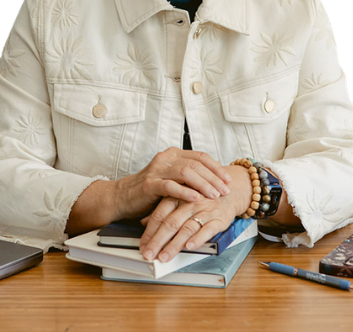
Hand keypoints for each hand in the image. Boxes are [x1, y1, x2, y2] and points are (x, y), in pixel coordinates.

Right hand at [114, 149, 234, 220]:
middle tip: (226, 190)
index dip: (216, 167)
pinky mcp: (149, 184)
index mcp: (173, 154)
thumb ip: (188, 176)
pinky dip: (185, 192)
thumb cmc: (151, 191)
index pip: (200, 156)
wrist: (124, 197)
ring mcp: (157, 170)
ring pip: (186, 172)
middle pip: (196, 163)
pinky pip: (170, 186)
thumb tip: (215, 181)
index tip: (228, 179)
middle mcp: (166, 158)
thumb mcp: (172, 180)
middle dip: (213, 177)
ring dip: (203, 184)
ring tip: (215, 195)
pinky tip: (196, 198)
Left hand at [138, 165, 249, 263]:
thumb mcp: (181, 198)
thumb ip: (163, 210)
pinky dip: (198, 238)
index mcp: (178, 196)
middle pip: (170, 223)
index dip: (150, 231)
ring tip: (164, 257)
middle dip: (158, 241)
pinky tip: (189, 247)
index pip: (160, 215)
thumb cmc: (202, 195)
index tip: (142, 246)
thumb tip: (143, 222)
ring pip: (186, 228)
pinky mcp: (218, 218)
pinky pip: (207, 229)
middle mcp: (189, 203)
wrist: (231, 189)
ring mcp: (204, 210)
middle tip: (148, 255)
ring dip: (174, 244)